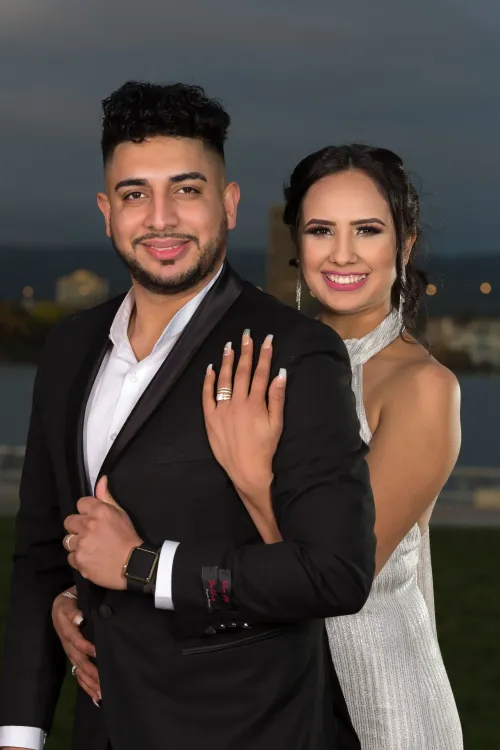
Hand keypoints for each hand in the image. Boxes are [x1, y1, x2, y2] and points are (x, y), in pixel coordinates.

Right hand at [52, 587, 100, 703]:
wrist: (62, 605)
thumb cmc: (70, 602)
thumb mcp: (68, 602)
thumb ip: (73, 611)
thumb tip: (79, 619)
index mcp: (67, 631)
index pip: (77, 641)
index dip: (87, 647)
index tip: (98, 653)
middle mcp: (68, 645)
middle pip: (79, 661)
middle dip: (91, 673)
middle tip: (103, 683)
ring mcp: (70, 653)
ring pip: (79, 671)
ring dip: (89, 683)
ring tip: (101, 694)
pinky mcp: (73, 657)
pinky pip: (78, 674)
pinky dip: (86, 685)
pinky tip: (95, 696)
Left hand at [63, 477, 141, 589]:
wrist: (133, 565)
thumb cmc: (128, 538)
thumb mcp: (121, 513)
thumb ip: (106, 496)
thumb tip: (101, 479)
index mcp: (99, 511)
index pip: (80, 503)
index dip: (86, 511)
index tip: (94, 519)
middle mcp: (87, 525)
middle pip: (69, 521)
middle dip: (78, 527)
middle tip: (90, 534)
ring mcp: (81, 544)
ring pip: (68, 540)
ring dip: (77, 543)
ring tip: (90, 548)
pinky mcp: (78, 560)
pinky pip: (71, 557)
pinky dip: (79, 558)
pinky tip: (91, 559)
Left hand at [202, 329, 285, 497]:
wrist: (247, 470)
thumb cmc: (265, 448)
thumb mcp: (277, 424)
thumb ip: (277, 398)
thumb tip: (281, 374)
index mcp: (255, 403)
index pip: (261, 373)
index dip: (265, 355)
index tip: (267, 340)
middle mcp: (237, 403)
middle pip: (242, 372)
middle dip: (246, 352)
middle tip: (247, 335)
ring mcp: (222, 410)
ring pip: (224, 380)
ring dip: (227, 361)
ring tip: (229, 346)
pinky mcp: (210, 419)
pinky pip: (207, 396)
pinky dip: (208, 381)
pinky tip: (210, 368)